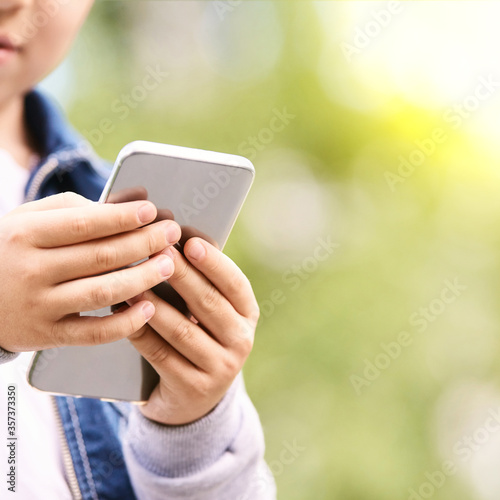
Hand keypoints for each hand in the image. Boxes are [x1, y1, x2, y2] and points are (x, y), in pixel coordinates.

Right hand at [0, 192, 179, 351]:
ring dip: (142, 279)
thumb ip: (75, 209)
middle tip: (171, 234)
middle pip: (100, 257)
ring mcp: (41, 306)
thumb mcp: (29, 220)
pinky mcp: (49, 334)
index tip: (151, 211)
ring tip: (168, 265)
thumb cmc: (11, 250)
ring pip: (102, 292)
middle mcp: (32, 270)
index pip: (84, 224)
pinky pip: (94, 333)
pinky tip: (149, 308)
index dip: (122, 218)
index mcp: (27, 234)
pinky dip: (124, 323)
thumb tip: (130, 201)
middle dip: (144, 243)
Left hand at [127, 237, 259, 424]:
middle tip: (156, 252)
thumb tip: (179, 239)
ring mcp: (220, 368)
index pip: (235, 284)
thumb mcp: (212, 313)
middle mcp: (241, 340)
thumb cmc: (200, 337)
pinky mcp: (194, 388)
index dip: (213, 263)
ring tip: (133, 281)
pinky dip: (140, 332)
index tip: (189, 242)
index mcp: (248, 315)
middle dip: (180, 275)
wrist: (195, 398)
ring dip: (154, 303)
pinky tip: (123, 313)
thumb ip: (202, 281)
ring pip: (182, 330)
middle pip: (208, 303)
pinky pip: (161, 355)